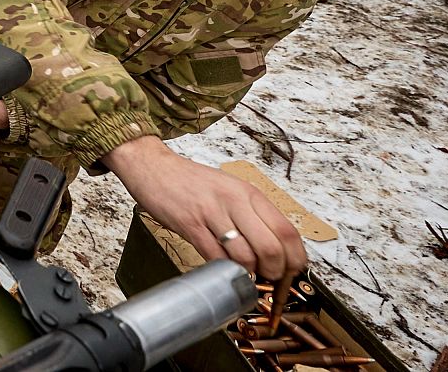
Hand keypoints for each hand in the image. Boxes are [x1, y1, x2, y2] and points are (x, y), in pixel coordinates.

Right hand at [104, 136, 306, 279]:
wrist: (152, 166)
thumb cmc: (190, 182)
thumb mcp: (229, 190)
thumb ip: (250, 215)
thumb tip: (272, 250)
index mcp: (249, 193)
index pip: (287, 231)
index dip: (294, 259)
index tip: (291, 273)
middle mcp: (235, 201)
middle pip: (271, 248)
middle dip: (274, 273)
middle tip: (268, 280)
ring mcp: (212, 212)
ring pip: (245, 255)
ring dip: (248, 275)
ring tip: (245, 277)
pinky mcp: (190, 223)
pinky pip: (214, 256)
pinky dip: (223, 271)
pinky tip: (222, 272)